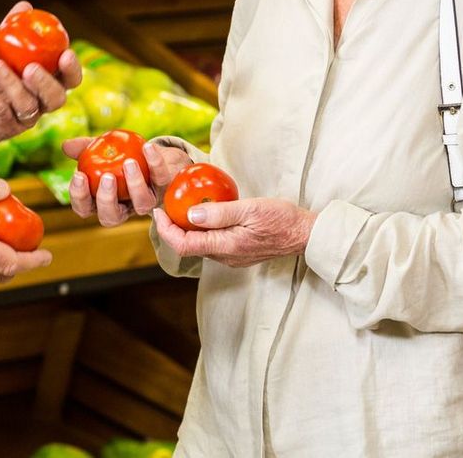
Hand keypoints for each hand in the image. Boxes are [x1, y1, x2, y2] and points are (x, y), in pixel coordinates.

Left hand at [0, 1, 83, 151]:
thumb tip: (25, 6)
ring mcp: (22, 120)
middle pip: (57, 99)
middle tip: (31, 68)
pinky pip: (0, 112)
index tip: (65, 53)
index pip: (70, 80)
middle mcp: (39, 104)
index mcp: (45, 83)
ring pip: (28, 106)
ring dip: (11, 85)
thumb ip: (11, 32)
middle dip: (46, 83)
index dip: (72, 69)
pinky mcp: (1, 130)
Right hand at [62, 138, 192, 227]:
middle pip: (111, 217)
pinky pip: (161, 178)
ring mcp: (146, 202)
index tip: (78, 175)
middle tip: (107, 177)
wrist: (151, 152)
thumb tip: (65, 146)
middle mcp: (124, 208)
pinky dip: (155, 162)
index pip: (85, 208)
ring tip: (129, 163)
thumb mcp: (100, 150)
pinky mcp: (165, 189)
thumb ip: (84, 148)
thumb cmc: (119, 155)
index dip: (79, 197)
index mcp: (102, 201)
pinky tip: (148, 147)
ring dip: (135, 185)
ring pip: (141, 206)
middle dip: (106, 199)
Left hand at [150, 197, 315, 267]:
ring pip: (200, 245)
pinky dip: (202, 230)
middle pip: (188, 246)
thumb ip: (220, 213)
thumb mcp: (250, 209)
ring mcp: (231, 257)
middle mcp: (225, 257)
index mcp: (226, 246)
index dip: (166, 230)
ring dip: (187, 229)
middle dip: (172, 228)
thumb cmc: (281, 219)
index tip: (158, 211)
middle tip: (165, 206)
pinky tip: (204, 214)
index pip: (183, 244)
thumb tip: (191, 214)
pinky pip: (212, 243)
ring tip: (181, 207)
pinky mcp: (238, 253)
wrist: (304, 235)